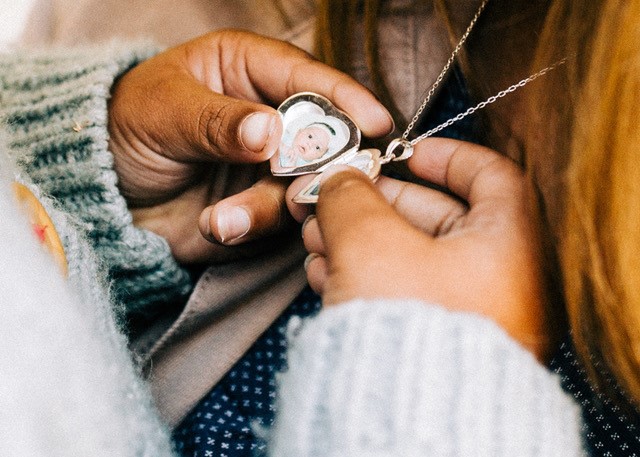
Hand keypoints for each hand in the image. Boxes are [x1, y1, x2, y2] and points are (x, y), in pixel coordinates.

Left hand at [108, 30, 392, 263]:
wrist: (103, 190)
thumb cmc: (127, 127)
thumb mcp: (164, 112)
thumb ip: (217, 121)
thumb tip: (269, 131)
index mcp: (248, 69)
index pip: (306, 77)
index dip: (343, 98)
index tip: (372, 123)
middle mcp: (270, 115)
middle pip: (323, 135)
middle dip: (318, 162)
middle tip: (298, 184)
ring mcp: (269, 164)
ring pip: (303, 184)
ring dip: (267, 205)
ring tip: (220, 219)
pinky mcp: (260, 205)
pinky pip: (276, 220)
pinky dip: (249, 226)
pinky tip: (215, 225)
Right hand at [291, 138, 548, 357]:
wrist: (404, 419)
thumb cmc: (406, 329)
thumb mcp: (370, 243)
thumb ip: (351, 199)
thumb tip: (338, 180)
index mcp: (507, 246)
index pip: (490, 176)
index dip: (445, 155)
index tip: (404, 152)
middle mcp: (499, 283)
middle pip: (436, 220)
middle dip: (376, 205)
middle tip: (334, 197)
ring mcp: (468, 317)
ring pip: (410, 261)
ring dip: (359, 243)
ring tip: (315, 238)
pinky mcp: (435, 345)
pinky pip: (402, 297)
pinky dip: (366, 279)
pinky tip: (324, 274)